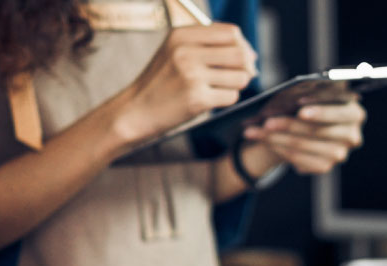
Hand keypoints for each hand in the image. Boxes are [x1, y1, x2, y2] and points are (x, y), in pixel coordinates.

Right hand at [114, 23, 256, 144]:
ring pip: (240, 77)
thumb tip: (251, 54)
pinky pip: (231, 97)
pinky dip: (225, 100)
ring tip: (218, 88)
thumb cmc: (160, 82)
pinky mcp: (197, 99)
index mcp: (181, 35)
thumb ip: (209, 45)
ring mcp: (191, 76)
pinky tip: (209, 100)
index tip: (242, 57)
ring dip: (236, 85)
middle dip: (245, 67)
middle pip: (240, 54)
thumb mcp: (175, 51)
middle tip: (236, 76)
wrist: (134, 111)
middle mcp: (186, 52)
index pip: (231, 33)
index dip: (243, 46)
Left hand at [242, 94, 365, 173]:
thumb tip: (283, 100)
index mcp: (354, 111)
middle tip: (267, 122)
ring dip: (276, 137)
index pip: (339, 111)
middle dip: (290, 124)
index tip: (299, 105)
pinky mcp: (325, 166)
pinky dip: (278, 148)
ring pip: (304, 145)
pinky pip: (299, 159)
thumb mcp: (308, 98)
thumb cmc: (308, 106)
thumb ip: (304, 97)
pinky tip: (264, 140)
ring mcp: (340, 153)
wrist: (304, 129)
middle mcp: (351, 134)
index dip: (320, 109)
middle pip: (319, 130)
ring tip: (256, 130)